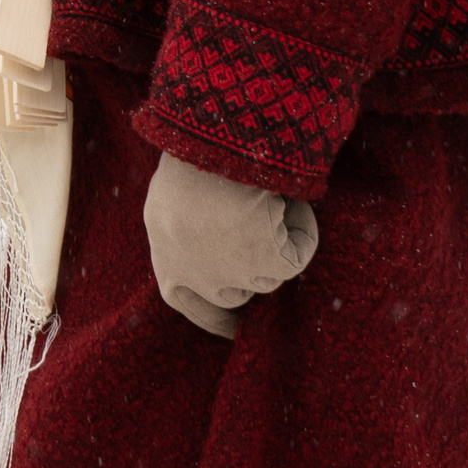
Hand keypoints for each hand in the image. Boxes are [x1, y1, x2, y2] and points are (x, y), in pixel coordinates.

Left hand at [144, 150, 318, 338]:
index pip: (182, 300)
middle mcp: (195, 275)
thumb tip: (222, 248)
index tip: (232, 323)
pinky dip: (301, 226)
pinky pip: (299, 252)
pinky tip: (287, 197)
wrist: (209, 144)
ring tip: (264, 194)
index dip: (209, 313)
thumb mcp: (172, 200)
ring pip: (268, 273)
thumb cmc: (188, 159)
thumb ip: (186, 233)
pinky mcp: (270, 265)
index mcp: (165, 256)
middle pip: (232, 293)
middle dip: (247, 269)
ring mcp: (234, 275)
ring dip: (274, 237)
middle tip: (259, 234)